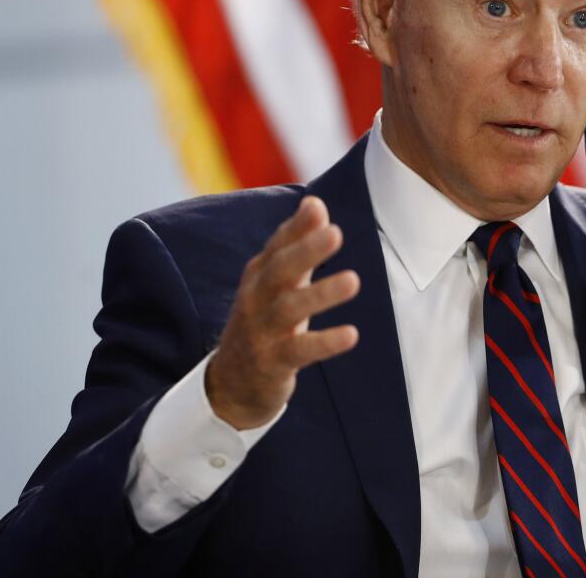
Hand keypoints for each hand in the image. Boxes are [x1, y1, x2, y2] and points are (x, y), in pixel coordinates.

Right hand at [206, 196, 360, 428]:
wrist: (231, 382)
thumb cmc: (264, 320)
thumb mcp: (277, 281)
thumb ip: (297, 243)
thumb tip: (316, 202)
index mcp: (260, 275)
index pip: (277, 245)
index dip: (296, 227)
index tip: (317, 207)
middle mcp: (257, 298)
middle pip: (280, 270)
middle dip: (306, 251)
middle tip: (336, 233)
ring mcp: (262, 331)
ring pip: (289, 308)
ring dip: (321, 294)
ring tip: (354, 280)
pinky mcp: (272, 362)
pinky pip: (299, 351)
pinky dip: (325, 342)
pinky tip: (351, 334)